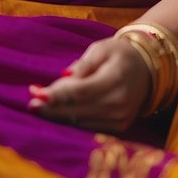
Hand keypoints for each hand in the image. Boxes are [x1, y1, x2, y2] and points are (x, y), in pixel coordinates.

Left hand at [27, 36, 150, 132]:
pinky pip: (88, 125)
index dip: (57, 95)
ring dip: (57, 115)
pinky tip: (56, 112)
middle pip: (78, 109)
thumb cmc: (119, 54)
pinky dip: (71, 119)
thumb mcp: (101, 49)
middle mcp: (120, 104)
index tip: (35, 93)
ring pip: (81, 121)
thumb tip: (63, 77)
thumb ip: (82, 65)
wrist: (146, 70)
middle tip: (30, 104)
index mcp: (116, 80)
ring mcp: (120, 119)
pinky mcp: (118, 127)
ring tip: (38, 106)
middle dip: (51, 108)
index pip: (81, 92)